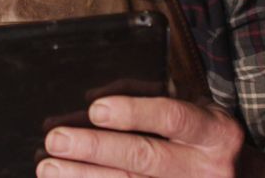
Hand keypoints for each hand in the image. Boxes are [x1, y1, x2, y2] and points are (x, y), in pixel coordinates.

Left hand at [37, 96, 243, 177]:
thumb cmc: (210, 141)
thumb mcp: (200, 113)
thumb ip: (160, 102)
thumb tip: (99, 97)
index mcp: (214, 132)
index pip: (172, 118)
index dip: (134, 112)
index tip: (96, 109)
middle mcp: (205, 167)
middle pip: (144, 158)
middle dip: (95, 149)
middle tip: (57, 141)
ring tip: (50, 167)